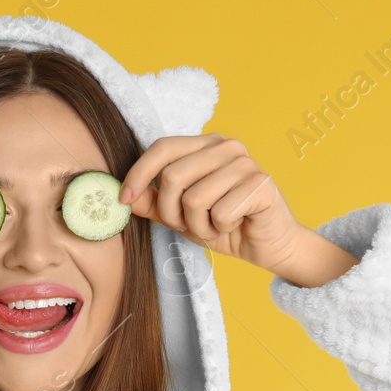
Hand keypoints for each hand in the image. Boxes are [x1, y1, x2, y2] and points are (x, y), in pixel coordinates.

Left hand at [118, 135, 305, 272]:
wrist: (268, 246)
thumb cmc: (225, 225)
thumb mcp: (180, 215)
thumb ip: (153, 202)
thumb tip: (123, 196)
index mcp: (206, 145)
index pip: (162, 147)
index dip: (138, 173)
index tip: (124, 199)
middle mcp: (226, 147)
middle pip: (172, 176)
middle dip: (170, 211)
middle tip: (185, 224)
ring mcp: (245, 163)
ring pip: (194, 199)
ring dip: (197, 225)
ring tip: (214, 225)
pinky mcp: (260, 184)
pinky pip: (219, 213)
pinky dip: (220, 229)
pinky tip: (234, 226)